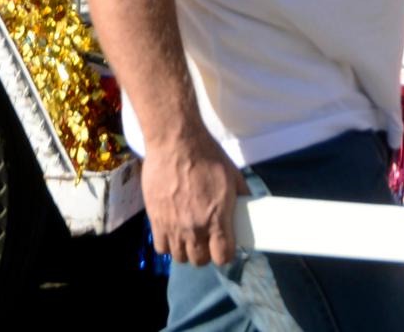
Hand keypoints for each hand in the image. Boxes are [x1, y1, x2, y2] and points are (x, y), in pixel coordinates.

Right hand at [143, 125, 242, 265]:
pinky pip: (161, 247)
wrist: (175, 141)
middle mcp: (194, 228)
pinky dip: (167, 244)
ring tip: (188, 236)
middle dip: (205, 253)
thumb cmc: (207, 155)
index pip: (223, 257)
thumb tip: (248, 208)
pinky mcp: (155, 219)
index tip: (224, 247)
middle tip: (206, 240)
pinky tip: (172, 232)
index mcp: (216, 218)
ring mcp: (173, 225)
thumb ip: (241, 196)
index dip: (225, 254)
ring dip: (186, 250)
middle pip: (200, 261)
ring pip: (180, 257)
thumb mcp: (232, 174)